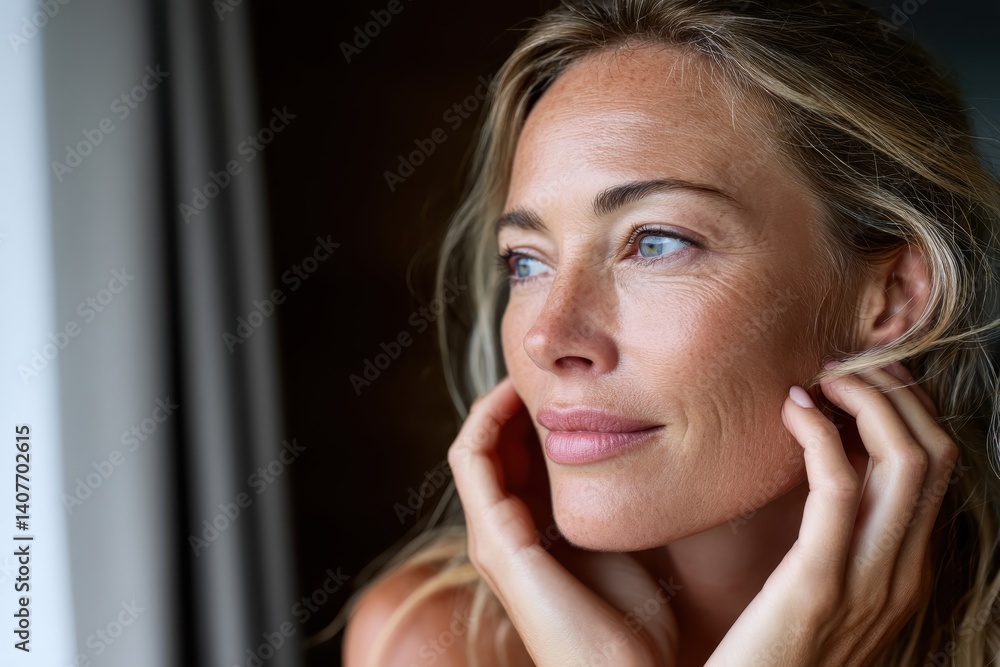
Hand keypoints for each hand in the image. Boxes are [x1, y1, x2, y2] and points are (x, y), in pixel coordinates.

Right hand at [448, 377, 679, 666]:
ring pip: (476, 447)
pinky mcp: (496, 539)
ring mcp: (493, 537)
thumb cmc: (635, 623)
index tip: (564, 382)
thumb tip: (640, 460)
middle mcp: (501, 534)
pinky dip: (488, 419)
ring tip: (529, 371)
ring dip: (497, 404)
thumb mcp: (623, 546)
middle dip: (514, 403)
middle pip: (493, 448)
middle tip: (547, 368)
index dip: (528, 415)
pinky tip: (517, 395)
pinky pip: (474, 460)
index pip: (512, 460)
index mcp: (529, 535)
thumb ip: (613, 508)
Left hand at [706, 361, 957, 665]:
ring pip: (906, 461)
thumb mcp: (821, 586)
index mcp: (908, 571)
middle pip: (935, 453)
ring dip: (868, 400)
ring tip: (823, 376)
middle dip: (896, 392)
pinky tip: (792, 411)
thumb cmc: (770, 647)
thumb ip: (838, 532)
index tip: (858, 378)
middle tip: (841, 365)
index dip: (907, 408)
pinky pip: (841, 489)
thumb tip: (830, 453)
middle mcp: (905, 575)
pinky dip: (822, 434)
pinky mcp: (820, 587)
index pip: (937, 466)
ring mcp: (871, 584)